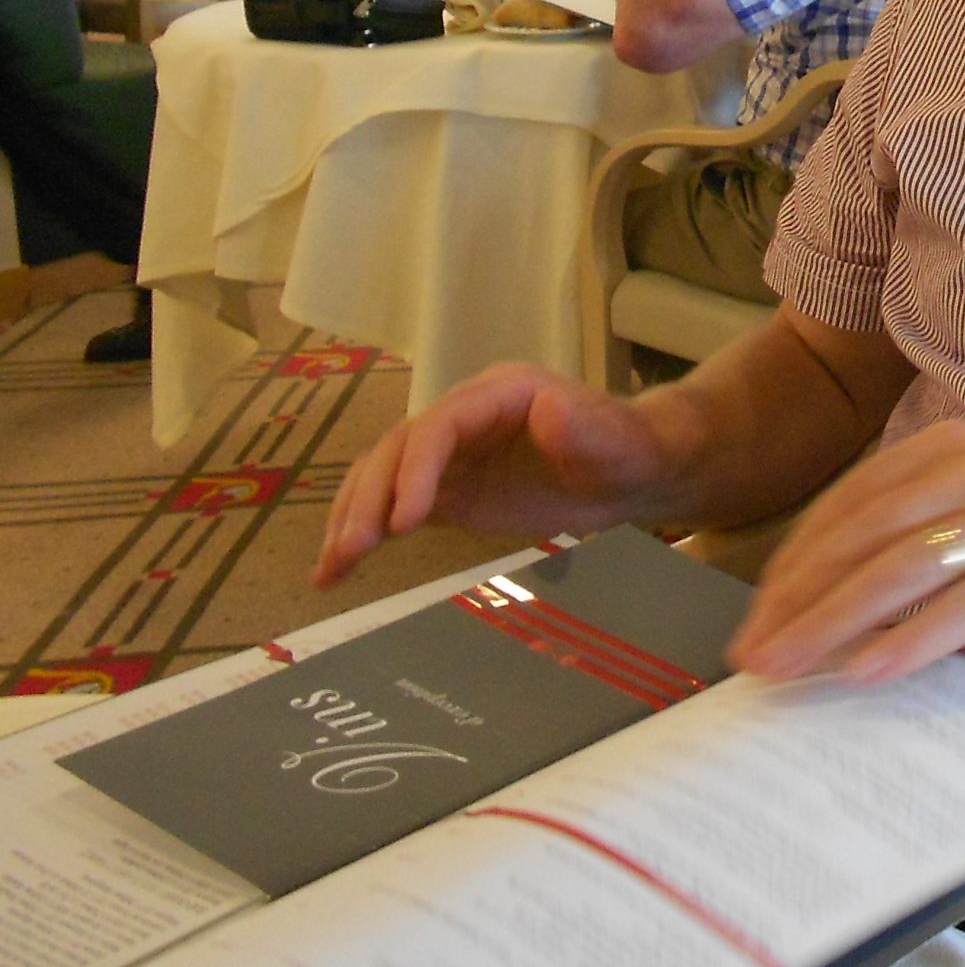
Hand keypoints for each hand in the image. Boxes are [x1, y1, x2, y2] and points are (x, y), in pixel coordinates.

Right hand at [314, 365, 674, 587]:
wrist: (632, 471)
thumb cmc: (626, 449)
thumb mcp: (614, 440)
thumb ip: (585, 427)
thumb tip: (548, 409)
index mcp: (499, 394)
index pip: (439, 425)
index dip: (416, 468)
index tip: (405, 521)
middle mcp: (463, 418)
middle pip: (399, 450)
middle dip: (371, 499)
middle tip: (352, 550)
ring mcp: (450, 454)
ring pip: (383, 477)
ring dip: (353, 518)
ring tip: (331, 568)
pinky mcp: (448, 489)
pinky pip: (393, 506)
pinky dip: (363, 535)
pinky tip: (334, 572)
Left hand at [728, 420, 964, 685]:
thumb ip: (926, 517)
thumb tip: (844, 581)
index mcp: (952, 444)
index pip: (849, 503)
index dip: (794, 561)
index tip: (757, 611)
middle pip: (861, 539)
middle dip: (796, 601)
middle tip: (751, 653)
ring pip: (898, 573)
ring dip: (831, 625)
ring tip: (788, 667)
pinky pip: (964, 608)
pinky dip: (908, 642)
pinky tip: (868, 671)